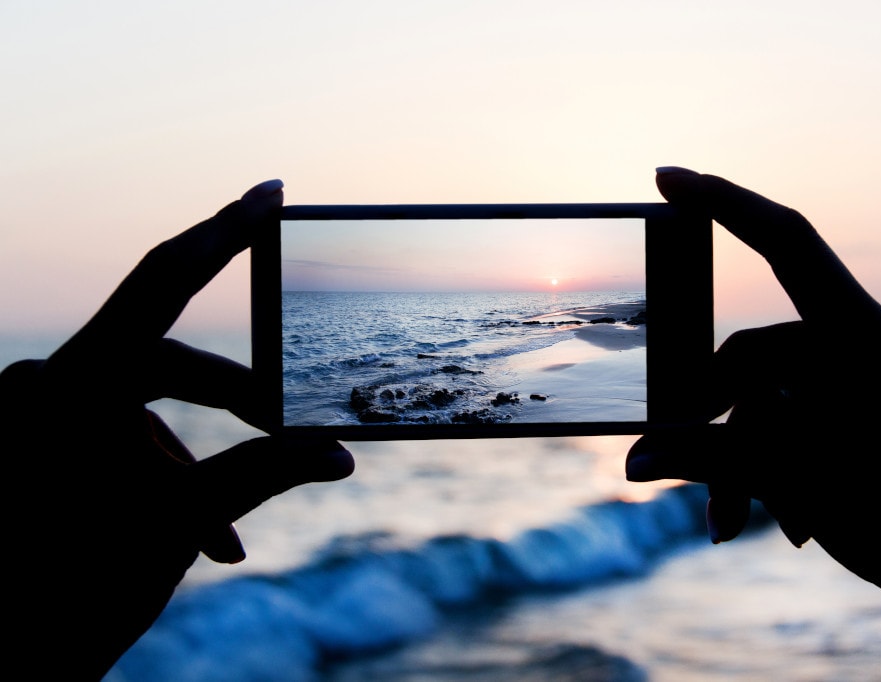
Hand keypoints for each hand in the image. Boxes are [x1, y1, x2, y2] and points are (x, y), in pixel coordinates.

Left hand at [1, 180, 354, 678]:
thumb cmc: (59, 593)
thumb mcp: (173, 526)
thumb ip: (263, 476)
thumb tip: (343, 454)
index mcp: (74, 382)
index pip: (163, 279)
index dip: (225, 231)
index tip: (270, 193)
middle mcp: (56, 384)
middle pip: (170, 361)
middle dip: (236, 403)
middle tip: (292, 426)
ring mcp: (49, 415)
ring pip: (150, 409)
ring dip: (201, 460)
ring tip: (231, 529)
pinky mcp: (53, 446)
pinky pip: (124, 439)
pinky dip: (168, 477)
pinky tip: (204, 538)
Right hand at [627, 167, 880, 677]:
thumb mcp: (795, 478)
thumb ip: (707, 458)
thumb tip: (632, 462)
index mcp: (862, 333)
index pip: (785, 240)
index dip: (722, 201)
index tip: (666, 177)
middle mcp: (868, 336)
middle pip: (756, 354)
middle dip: (721, 425)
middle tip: (711, 495)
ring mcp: (873, 367)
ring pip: (773, 392)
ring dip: (750, 457)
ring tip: (743, 520)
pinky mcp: (873, 396)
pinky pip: (803, 407)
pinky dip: (780, 456)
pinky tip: (783, 515)